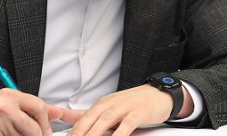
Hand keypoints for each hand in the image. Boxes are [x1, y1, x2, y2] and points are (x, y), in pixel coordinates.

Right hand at [0, 89, 79, 135]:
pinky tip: (2, 134)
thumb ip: (31, 108)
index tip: (47, 132)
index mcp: (10, 96)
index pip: (39, 107)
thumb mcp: (7, 104)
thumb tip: (58, 113)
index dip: (45, 123)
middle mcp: (5, 108)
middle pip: (34, 128)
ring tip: (9, 133)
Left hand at [67, 84, 186, 135]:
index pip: (83, 116)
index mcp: (103, 103)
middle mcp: (112, 103)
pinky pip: (128, 123)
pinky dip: (120, 133)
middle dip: (80, 130)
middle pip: (91, 117)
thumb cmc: (134, 103)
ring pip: (106, 119)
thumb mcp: (110, 107)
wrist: (160, 94)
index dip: (73, 129)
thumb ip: (89, 114)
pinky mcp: (140, 112)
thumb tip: (67, 118)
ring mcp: (126, 106)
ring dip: (95, 132)